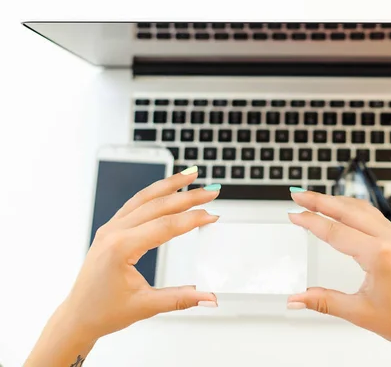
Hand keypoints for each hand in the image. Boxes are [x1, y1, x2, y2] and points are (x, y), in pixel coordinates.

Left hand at [25, 166, 219, 366]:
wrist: (77, 316)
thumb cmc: (103, 311)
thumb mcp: (146, 306)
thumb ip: (181, 299)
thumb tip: (208, 298)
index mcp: (121, 248)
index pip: (165, 226)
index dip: (192, 219)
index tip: (212, 215)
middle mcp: (113, 232)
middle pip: (158, 206)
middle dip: (188, 196)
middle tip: (212, 191)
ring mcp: (110, 229)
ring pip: (144, 198)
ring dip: (169, 185)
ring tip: (191, 174)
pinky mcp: (110, 230)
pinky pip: (134, 204)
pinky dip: (153, 193)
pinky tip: (166, 189)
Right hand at [287, 190, 390, 366]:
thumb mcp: (358, 311)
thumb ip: (323, 301)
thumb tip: (297, 299)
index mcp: (380, 255)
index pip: (336, 232)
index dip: (311, 221)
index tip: (294, 214)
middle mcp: (390, 240)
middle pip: (348, 211)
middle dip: (320, 200)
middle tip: (298, 195)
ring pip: (362, 209)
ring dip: (337, 201)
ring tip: (316, 199)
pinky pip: (374, 216)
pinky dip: (354, 208)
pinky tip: (344, 209)